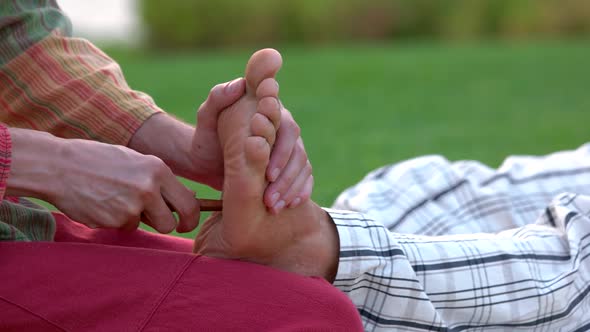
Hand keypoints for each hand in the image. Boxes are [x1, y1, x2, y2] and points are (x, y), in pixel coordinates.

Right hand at [7, 128, 199, 232]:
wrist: (59, 166)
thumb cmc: (98, 160)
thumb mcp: (136, 161)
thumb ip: (159, 180)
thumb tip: (184, 201)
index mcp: (158, 170)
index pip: (189, 203)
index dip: (190, 218)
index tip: (185, 223)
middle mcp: (148, 189)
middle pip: (170, 223)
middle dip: (166, 225)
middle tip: (157, 221)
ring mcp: (130, 207)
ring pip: (143, 226)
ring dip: (135, 219)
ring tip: (117, 199)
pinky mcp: (112, 221)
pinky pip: (122, 227)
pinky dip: (115, 219)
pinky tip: (101, 202)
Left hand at [190, 79, 312, 213]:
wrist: (206, 161)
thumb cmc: (206, 137)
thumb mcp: (206, 117)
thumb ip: (218, 97)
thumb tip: (239, 85)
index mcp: (270, 113)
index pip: (286, 128)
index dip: (281, 152)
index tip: (268, 173)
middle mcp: (284, 129)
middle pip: (298, 152)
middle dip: (286, 177)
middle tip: (269, 198)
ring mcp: (290, 148)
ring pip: (302, 167)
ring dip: (290, 188)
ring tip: (273, 207)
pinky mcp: (290, 166)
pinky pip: (305, 178)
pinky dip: (300, 192)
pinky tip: (290, 205)